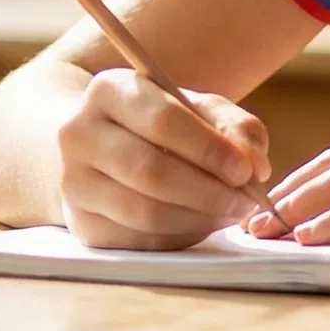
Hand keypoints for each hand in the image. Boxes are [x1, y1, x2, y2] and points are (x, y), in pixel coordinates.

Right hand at [57, 68, 270, 249]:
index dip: (209, 149)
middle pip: (151, 172)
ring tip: (230, 211)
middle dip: (208, 191)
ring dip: (199, 218)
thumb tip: (255, 166)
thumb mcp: (195, 107)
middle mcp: (79, 134)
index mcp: (109, 90)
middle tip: (245, 200)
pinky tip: (202, 222)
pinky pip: (140, 240)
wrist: (95, 143)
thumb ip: (233, 126)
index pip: (162, 121)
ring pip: (145, 213)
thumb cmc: (157, 121)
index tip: (245, 169)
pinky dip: (181, 235)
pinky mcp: (81, 224)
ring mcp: (73, 183)